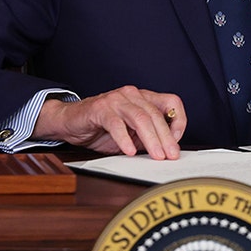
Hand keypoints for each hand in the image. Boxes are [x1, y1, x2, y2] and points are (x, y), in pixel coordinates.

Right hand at [32, 86, 186, 158]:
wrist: (71, 121)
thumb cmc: (102, 128)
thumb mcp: (131, 134)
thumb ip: (148, 137)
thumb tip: (168, 151)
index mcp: (142, 98)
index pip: (171, 102)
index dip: (179, 121)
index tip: (177, 141)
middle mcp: (131, 95)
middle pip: (155, 114)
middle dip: (166, 137)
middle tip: (171, 156)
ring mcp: (115, 100)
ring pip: (140, 118)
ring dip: (151, 139)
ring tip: (156, 155)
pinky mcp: (100, 109)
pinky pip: (116, 124)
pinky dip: (125, 139)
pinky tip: (129, 151)